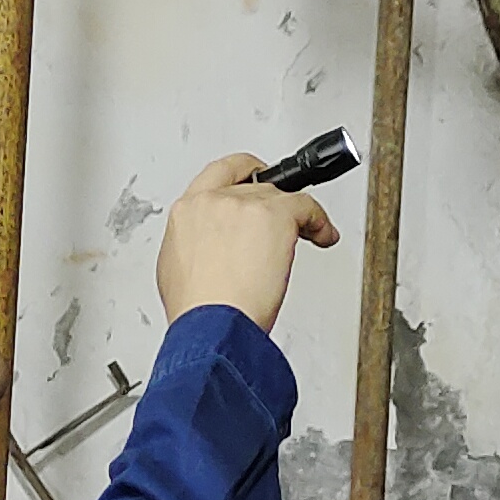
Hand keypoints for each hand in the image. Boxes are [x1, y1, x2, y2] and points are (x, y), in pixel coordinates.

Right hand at [156, 153, 339, 331]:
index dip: (243, 174)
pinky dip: (320, 221)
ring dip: (296, 215)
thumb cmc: (197, 312)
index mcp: (186, 212)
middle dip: (272, 204)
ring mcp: (242, 205)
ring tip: (309, 234)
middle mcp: (212, 202)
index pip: (218, 174)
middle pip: (253, 186)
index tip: (256, 182)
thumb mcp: (176, 273)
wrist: (211, 325)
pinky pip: (306, 205)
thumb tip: (210, 254)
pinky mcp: (273, 214)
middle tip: (286, 221)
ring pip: (280, 196)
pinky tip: (323, 235)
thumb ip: (195, 248)